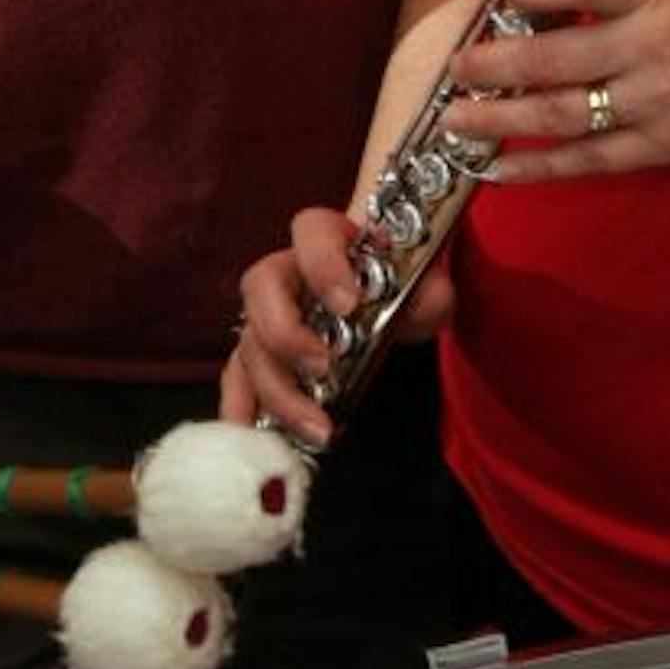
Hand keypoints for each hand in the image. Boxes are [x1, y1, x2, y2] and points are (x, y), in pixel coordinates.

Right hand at [221, 208, 456, 448]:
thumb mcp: (425, 284)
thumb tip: (425, 302)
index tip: (349, 303)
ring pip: (250, 344)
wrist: (384, 296)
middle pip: (261, 289)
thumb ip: (430, 292)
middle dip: (287, 334)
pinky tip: (253, 436)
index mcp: (326, 240)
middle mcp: (287, 273)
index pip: (311, 232)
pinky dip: (242, 409)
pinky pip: (238, 379)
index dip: (323, 265)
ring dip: (278, 391)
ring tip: (315, 426)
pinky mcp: (262, 357)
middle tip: (323, 368)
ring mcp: (268, 316)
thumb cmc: (396, 283)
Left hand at [440, 0, 669, 180]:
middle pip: (557, 58)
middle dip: (495, 62)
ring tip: (455, 117)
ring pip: (561, 115)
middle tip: (456, 65)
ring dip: (500, 119)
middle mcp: (654, 51)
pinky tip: (496, 169)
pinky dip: (538, 168)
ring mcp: (656, 105)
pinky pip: (587, 161)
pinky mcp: (661, 147)